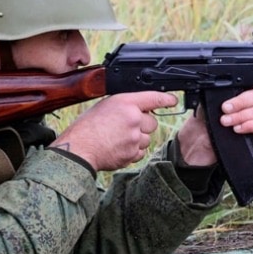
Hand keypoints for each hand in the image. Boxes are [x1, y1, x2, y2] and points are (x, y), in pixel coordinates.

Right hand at [51, 91, 177, 170]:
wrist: (79, 149)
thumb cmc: (87, 127)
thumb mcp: (104, 106)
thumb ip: (125, 106)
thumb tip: (139, 109)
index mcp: (125, 103)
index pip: (153, 98)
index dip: (166, 100)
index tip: (173, 101)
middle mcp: (133, 119)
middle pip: (152, 122)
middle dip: (143, 125)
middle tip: (125, 126)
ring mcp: (134, 138)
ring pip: (147, 138)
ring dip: (138, 139)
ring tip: (118, 138)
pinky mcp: (133, 154)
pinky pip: (140, 152)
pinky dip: (132, 151)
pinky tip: (118, 147)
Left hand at [176, 85, 252, 166]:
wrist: (197, 144)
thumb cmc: (202, 120)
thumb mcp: (207, 100)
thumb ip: (222, 91)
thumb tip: (226, 83)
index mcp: (242, 90)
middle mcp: (252, 104)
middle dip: (242, 101)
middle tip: (225, 109)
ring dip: (240, 115)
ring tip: (225, 121)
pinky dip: (248, 125)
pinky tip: (237, 129)